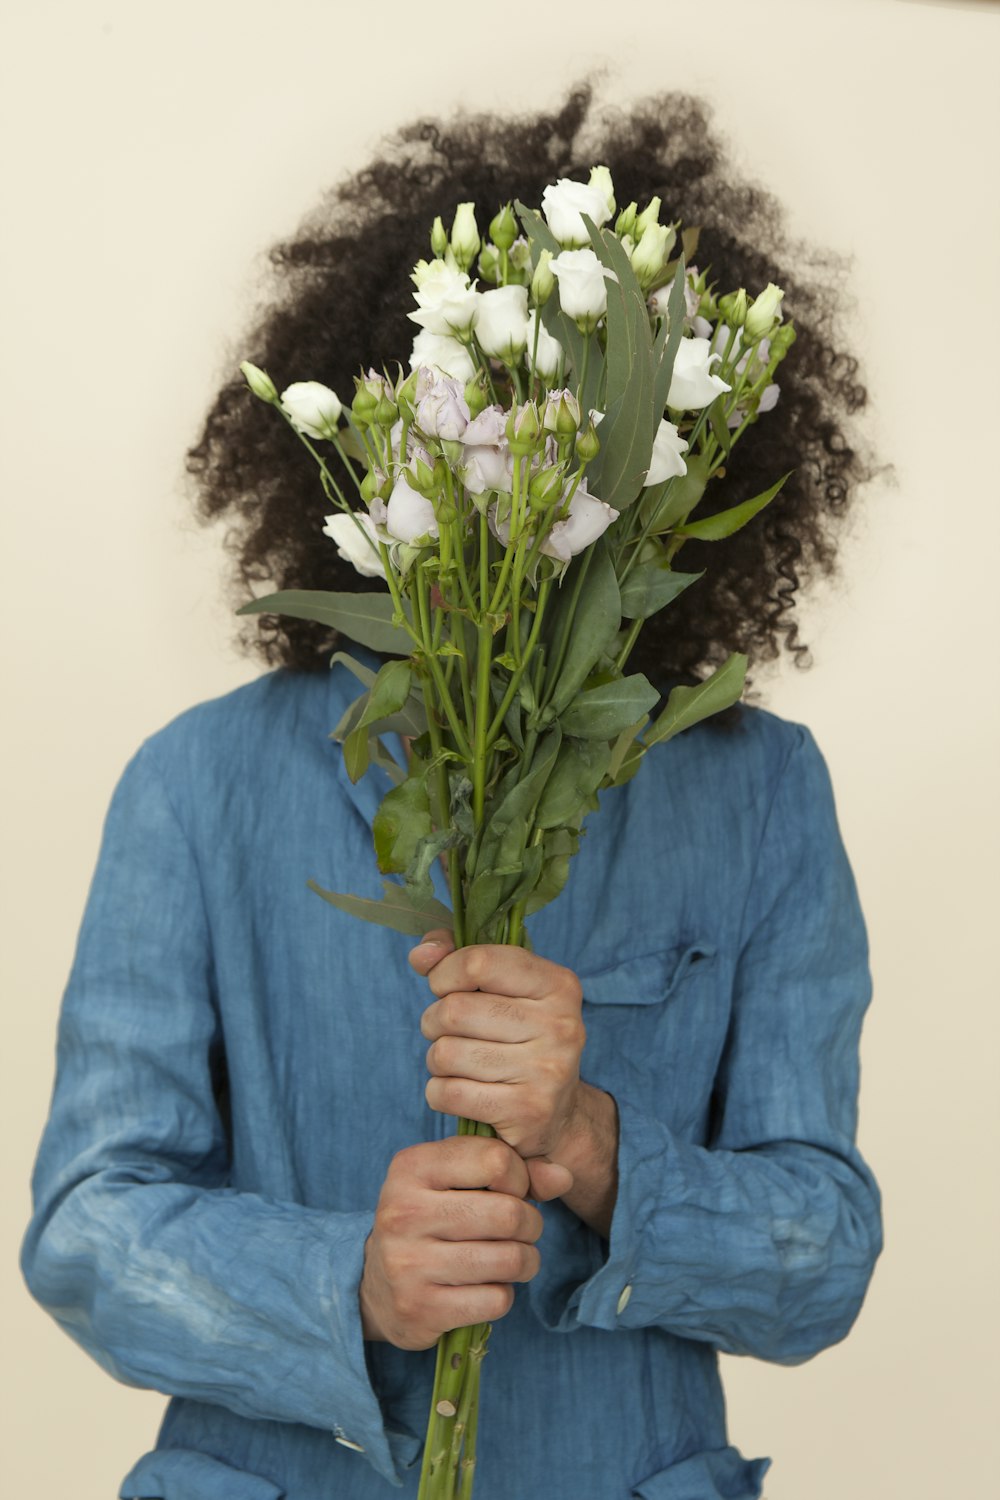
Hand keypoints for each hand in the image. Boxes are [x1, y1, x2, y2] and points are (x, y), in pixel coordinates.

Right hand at [359, 1136, 547, 1349]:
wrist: (377, 1286)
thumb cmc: (433, 1220)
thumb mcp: (460, 1181)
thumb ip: (515, 1170)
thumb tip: (564, 1176)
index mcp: (412, 1167)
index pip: (496, 1159)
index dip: (519, 1177)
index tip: (511, 1191)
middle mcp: (403, 1212)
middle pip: (509, 1214)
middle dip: (530, 1224)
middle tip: (522, 1231)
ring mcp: (408, 1263)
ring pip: (509, 1259)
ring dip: (525, 1261)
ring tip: (514, 1258)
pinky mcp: (420, 1308)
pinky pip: (496, 1299)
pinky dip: (503, 1294)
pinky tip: (486, 1287)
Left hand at [411, 932, 587, 1202]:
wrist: (559, 1114)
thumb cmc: (518, 1036)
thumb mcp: (502, 988)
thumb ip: (457, 956)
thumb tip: (422, 953)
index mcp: (557, 984)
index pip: (477, 963)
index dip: (444, 974)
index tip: (446, 987)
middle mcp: (560, 1025)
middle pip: (454, 1011)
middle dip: (435, 1021)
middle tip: (451, 1033)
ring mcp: (547, 1070)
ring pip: (446, 1054)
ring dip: (437, 1060)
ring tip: (459, 1063)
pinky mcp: (528, 1112)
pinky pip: (448, 1093)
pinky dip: (439, 1093)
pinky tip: (461, 1092)